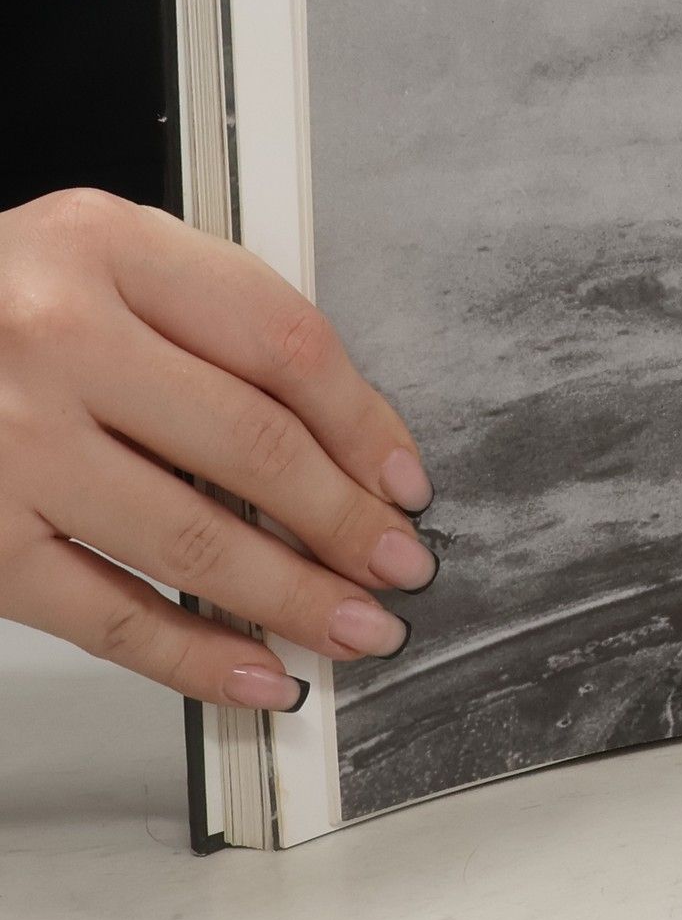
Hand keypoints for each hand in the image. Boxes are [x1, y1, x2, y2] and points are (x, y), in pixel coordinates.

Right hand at [0, 190, 437, 709]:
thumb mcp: (104, 264)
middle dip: (347, 521)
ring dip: (295, 598)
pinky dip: (194, 656)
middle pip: (251, 443)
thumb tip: (347, 442)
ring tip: (356, 624)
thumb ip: (214, 326)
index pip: (282, 343)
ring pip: (192, 537)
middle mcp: (52, 335)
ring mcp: (8, 441)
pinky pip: (107, 613)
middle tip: (400, 563)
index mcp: (105, 246)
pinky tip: (255, 673)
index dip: (365, 423)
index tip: (404, 479)